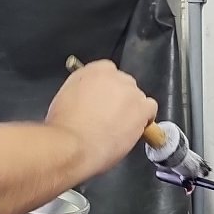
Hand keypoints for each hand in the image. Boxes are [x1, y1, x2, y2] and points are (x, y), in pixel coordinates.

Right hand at [45, 59, 158, 177]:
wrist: (73, 144)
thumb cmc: (63, 126)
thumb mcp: (64, 98)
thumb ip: (81, 91)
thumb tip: (87, 98)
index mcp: (93, 70)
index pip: (107, 73)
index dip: (106, 91)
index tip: (103, 102)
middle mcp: (114, 76)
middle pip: (124, 85)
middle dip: (119, 100)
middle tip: (110, 117)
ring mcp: (130, 91)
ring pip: (138, 98)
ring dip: (132, 110)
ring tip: (120, 128)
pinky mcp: (141, 108)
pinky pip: (150, 109)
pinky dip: (146, 119)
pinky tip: (135, 130)